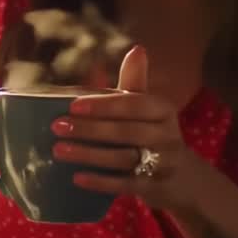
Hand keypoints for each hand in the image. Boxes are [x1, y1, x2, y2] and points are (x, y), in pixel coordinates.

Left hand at [50, 46, 206, 212]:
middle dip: (90, 129)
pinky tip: (77, 178)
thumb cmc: (152, 133)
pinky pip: (126, 185)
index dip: (103, 105)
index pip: (133, 104)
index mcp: (163, 109)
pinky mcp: (157, 188)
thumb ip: (135, 83)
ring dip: (89, 154)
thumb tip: (137, 49)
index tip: (72, 105)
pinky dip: (101, 182)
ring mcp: (164, 164)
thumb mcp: (147, 109)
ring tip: (58, 150)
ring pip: (123, 158)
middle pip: (126, 132)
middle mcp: (168, 135)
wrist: (181, 178)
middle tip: (56, 126)